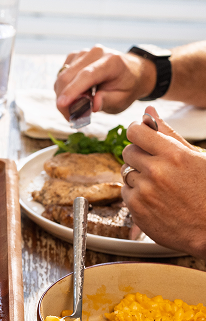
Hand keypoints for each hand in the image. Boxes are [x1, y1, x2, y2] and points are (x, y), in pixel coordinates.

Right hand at [54, 45, 155, 119]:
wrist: (132, 72)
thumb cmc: (127, 87)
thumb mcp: (122, 99)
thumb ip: (108, 101)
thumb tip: (94, 105)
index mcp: (111, 62)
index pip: (86, 76)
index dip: (72, 90)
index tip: (61, 104)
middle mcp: (95, 53)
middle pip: (68, 77)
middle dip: (64, 101)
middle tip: (71, 117)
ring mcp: (82, 54)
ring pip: (61, 78)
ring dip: (63, 97)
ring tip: (76, 107)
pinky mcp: (74, 57)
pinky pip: (60, 76)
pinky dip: (63, 90)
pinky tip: (75, 96)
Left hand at [121, 106, 205, 257]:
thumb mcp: (196, 157)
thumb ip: (169, 134)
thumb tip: (148, 112)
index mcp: (173, 155)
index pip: (136, 131)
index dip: (136, 132)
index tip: (140, 136)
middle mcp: (156, 171)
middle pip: (127, 151)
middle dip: (138, 155)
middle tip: (155, 165)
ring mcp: (144, 191)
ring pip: (125, 172)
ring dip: (138, 175)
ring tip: (160, 184)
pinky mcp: (135, 208)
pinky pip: (125, 192)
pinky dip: (136, 193)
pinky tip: (155, 198)